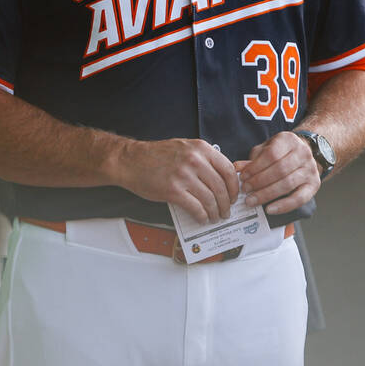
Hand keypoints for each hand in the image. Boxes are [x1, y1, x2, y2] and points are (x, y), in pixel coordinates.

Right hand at [117, 138, 238, 223]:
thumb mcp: (184, 147)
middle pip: (220, 187)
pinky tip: (202, 218)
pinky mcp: (173, 191)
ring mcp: (184, 176)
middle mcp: (194, 160)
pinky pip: (195, 208)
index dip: (233, 187)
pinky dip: (202, 216)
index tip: (233, 195)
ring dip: (215, 212)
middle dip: (226, 203)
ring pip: (210, 199)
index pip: (228, 170)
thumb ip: (203, 158)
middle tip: (226, 211)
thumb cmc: (155, 155)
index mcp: (200, 148)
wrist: (130, 160)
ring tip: (215, 217)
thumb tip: (221, 178)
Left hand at [234, 131, 320, 215]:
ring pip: (288, 184)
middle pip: (280, 170)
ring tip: (252, 200)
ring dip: (267, 194)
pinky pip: (299, 198)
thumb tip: (237, 168)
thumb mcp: (266, 149)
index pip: (271, 154)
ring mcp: (311, 169)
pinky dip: (284, 206)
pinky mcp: (314, 185)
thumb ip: (253, 159)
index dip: (255, 167)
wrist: (306, 153)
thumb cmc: (282, 152)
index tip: (243, 177)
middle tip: (245, 190)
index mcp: (289, 140)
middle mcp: (303, 153)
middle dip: (259, 182)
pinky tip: (270, 209)